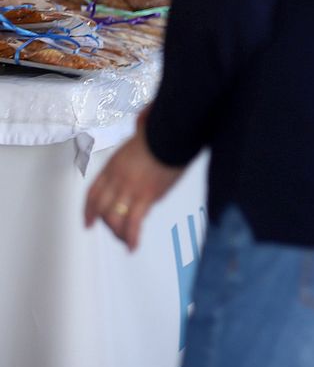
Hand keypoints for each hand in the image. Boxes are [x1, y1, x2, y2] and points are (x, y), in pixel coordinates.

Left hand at [84, 117, 183, 250]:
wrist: (171, 133)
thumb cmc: (162, 131)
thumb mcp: (143, 132)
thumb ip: (138, 133)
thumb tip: (143, 119)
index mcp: (114, 166)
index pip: (94, 193)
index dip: (89, 209)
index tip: (88, 220)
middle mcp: (116, 179)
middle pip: (103, 208)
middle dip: (105, 223)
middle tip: (110, 230)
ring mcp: (130, 189)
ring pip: (115, 218)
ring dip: (118, 232)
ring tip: (125, 240)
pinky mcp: (146, 196)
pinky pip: (134, 222)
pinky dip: (131, 237)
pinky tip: (132, 246)